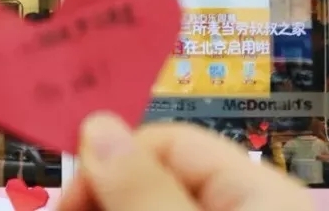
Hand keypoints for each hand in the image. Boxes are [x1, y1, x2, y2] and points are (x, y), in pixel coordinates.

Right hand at [58, 113, 313, 210]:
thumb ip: (143, 190)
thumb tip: (96, 125)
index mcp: (262, 191)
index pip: (167, 139)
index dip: (109, 159)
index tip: (67, 200)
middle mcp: (250, 205)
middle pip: (156, 175)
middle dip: (104, 191)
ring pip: (152, 202)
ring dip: (107, 206)